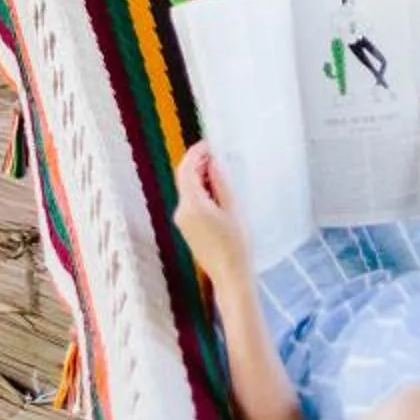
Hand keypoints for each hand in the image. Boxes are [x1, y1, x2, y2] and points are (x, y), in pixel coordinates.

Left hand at [173, 143, 251, 286]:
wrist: (230, 275)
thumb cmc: (237, 244)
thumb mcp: (233, 209)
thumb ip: (220, 183)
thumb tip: (213, 163)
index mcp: (193, 205)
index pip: (187, 170)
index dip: (196, 154)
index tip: (208, 144)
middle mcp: (182, 211)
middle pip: (184, 179)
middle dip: (197, 163)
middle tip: (216, 153)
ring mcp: (182, 221)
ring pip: (186, 190)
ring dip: (199, 177)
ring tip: (218, 169)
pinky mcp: (186, 228)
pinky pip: (189, 202)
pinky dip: (199, 191)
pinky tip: (214, 189)